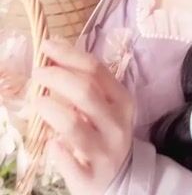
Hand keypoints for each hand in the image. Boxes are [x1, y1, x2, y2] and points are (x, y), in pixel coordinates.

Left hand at [31, 38, 134, 194]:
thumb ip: (86, 82)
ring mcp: (105, 151)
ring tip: (37, 101)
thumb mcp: (104, 105)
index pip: (95, 69)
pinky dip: (56, 150)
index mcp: (121, 100)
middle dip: (56, 77)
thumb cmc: (105, 131)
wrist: (120, 176)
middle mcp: (116, 123)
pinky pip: (69, 162)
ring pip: (74, 125)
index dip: (69, 55)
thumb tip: (55, 53)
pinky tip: (51, 142)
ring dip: (50, 109)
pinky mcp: (91, 177)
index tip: (47, 46)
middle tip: (37, 73)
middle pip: (85, 92)